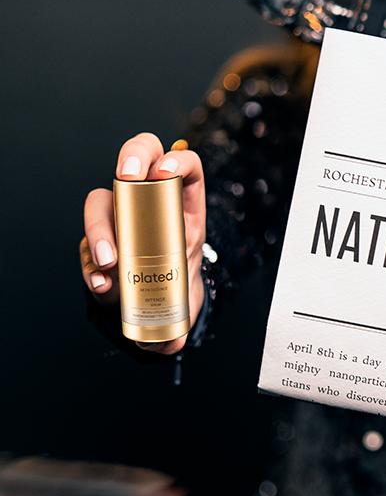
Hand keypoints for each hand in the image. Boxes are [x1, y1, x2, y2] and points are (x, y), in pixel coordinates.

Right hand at [80, 132, 206, 354]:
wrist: (155, 300)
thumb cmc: (176, 284)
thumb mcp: (187, 294)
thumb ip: (181, 316)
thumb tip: (173, 340)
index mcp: (184, 203)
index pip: (187, 165)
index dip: (178, 161)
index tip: (165, 174)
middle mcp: (149, 200)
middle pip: (140, 155)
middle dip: (132, 158)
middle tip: (127, 178)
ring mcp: (119, 215)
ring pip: (102, 199)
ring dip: (101, 225)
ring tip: (111, 261)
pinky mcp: (96, 237)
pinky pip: (88, 239)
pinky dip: (91, 259)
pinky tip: (101, 282)